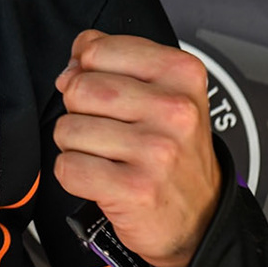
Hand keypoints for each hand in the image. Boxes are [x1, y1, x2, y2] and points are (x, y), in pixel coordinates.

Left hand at [52, 30, 220, 266]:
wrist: (200, 217)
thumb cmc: (171, 151)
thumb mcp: (160, 91)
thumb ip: (113, 61)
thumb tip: (72, 62)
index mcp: (180, 73)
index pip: (96, 49)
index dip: (86, 72)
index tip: (105, 94)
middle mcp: (175, 109)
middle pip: (78, 88)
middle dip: (78, 111)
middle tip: (107, 132)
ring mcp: (157, 151)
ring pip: (67, 129)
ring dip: (75, 146)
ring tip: (108, 157)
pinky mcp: (135, 189)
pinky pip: (68, 168)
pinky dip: (74, 176)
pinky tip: (102, 179)